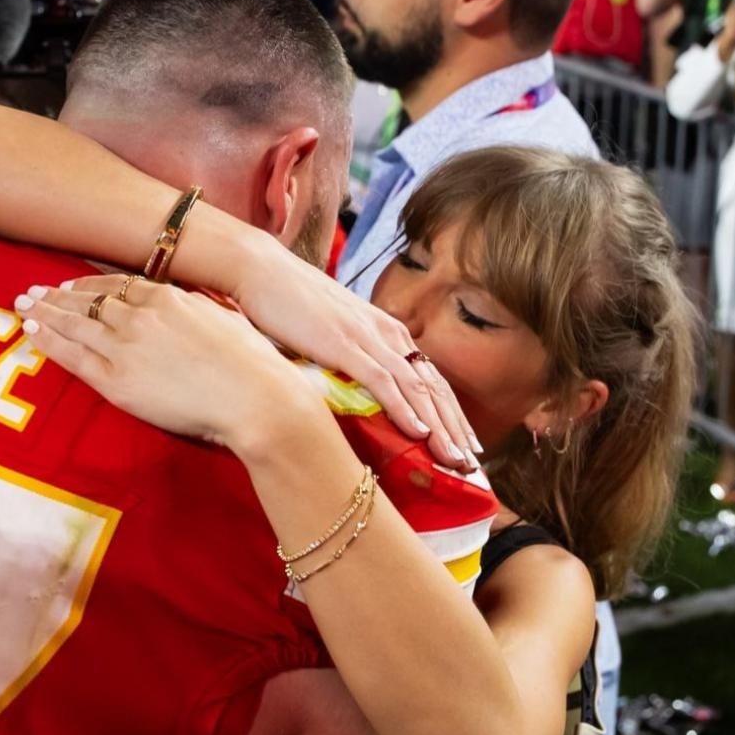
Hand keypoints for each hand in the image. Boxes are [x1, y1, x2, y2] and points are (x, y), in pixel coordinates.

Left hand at [14, 275, 325, 454]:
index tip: (71, 286)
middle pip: (89, 300)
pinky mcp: (117, 379)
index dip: (89, 285)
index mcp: (169, 297)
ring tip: (23, 307)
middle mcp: (141, 315)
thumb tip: (193, 306)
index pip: (117, 285)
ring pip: (74, 323)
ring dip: (45, 313)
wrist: (255, 398)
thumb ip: (198, 309)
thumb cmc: (253, 364)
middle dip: (57, 295)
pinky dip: (50, 342)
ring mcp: (126, 345)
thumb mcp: (226, 318)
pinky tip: (33, 334)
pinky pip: (72, 356)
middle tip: (31, 292)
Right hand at [221, 241, 480, 467]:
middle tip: (473, 464)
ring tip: (456, 459)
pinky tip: (420, 433)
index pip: (430, 378)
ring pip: (416, 389)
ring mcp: (368, 338)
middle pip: (433, 387)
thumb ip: (353, 354)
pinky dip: (404, 409)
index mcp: (387, 330)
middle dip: (455, 429)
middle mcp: (387, 333)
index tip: (465, 444)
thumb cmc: (291, 301)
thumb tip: (357, 386)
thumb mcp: (333, 330)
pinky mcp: (344, 344)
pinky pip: (383, 382)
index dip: (451, 414)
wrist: (262, 270)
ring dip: (440, 428)